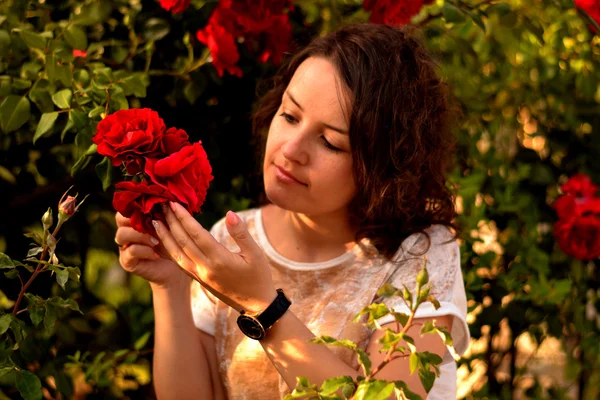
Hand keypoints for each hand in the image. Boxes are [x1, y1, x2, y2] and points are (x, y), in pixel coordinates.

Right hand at [115, 212, 194, 290]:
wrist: (176, 269)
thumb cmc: (175, 243)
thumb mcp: (172, 225)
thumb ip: (167, 211)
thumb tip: (170, 198)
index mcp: (136, 220)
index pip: (127, 207)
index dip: (137, 205)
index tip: (153, 206)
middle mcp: (127, 231)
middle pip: (119, 219)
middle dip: (136, 219)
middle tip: (153, 223)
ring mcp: (125, 247)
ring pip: (122, 235)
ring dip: (141, 236)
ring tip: (156, 241)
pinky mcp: (127, 261)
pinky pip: (130, 251)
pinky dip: (144, 250)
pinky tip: (156, 254)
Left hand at [152, 202, 276, 313]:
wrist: (257, 306)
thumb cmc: (259, 277)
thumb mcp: (256, 254)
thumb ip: (241, 233)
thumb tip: (229, 213)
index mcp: (219, 259)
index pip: (196, 234)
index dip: (183, 218)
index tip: (173, 203)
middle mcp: (205, 268)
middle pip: (183, 242)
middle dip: (171, 223)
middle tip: (160, 206)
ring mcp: (200, 275)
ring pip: (177, 254)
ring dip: (165, 237)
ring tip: (155, 222)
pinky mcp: (199, 280)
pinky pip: (180, 263)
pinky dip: (170, 250)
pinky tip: (165, 242)